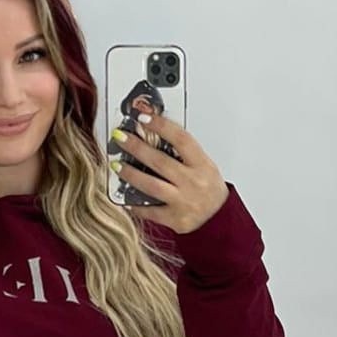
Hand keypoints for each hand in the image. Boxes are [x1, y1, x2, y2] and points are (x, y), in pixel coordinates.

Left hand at [111, 111, 229, 232]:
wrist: (219, 219)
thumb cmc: (209, 189)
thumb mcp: (204, 165)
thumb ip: (183, 153)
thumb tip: (155, 134)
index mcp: (202, 164)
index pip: (180, 139)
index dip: (161, 126)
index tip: (143, 117)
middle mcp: (192, 182)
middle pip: (160, 161)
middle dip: (136, 147)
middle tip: (120, 137)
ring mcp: (183, 201)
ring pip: (151, 185)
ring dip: (130, 174)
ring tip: (116, 166)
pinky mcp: (175, 219)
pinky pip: (150, 211)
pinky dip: (136, 205)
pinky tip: (123, 198)